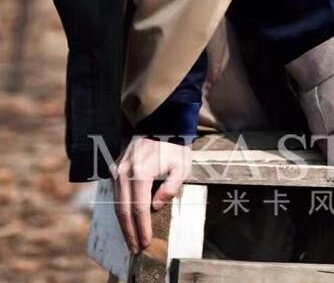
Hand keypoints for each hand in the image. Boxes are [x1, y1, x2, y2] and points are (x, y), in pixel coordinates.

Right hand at [112, 135, 192, 253]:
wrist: (162, 121)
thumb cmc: (175, 144)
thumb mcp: (181, 167)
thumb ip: (170, 188)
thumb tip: (154, 207)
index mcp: (141, 172)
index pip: (140, 208)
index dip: (142, 228)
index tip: (146, 242)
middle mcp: (124, 172)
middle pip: (124, 209)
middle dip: (130, 231)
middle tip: (135, 248)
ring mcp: (117, 168)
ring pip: (117, 203)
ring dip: (123, 223)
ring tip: (130, 239)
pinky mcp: (115, 167)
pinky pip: (115, 193)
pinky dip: (120, 209)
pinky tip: (126, 220)